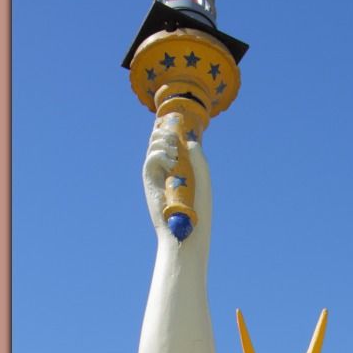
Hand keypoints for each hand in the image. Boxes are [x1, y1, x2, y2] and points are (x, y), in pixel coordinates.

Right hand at [141, 112, 211, 245]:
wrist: (188, 231)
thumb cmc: (198, 211)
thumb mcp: (203, 180)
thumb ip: (199, 160)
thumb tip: (189, 142)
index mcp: (180, 168)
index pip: (172, 143)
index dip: (172, 130)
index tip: (179, 120)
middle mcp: (165, 170)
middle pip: (159, 140)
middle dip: (166, 131)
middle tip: (176, 137)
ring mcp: (157, 176)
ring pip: (153, 146)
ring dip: (163, 141)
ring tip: (175, 153)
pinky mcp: (149, 183)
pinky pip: (149, 159)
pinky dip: (159, 154)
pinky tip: (170, 161)